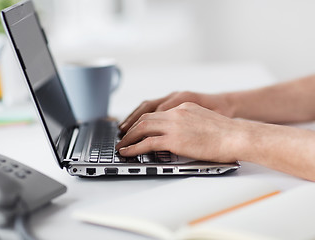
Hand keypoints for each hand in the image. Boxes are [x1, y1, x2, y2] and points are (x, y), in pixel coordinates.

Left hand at [116, 102, 245, 162]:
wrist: (238, 135)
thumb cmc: (228, 133)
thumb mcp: (205, 120)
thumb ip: (190, 123)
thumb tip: (183, 134)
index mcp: (183, 107)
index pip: (156, 111)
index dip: (141, 119)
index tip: (134, 126)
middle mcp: (176, 112)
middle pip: (145, 117)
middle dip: (131, 128)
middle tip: (123, 136)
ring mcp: (174, 125)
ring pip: (142, 128)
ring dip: (129, 137)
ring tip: (122, 146)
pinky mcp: (175, 139)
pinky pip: (148, 143)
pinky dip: (134, 148)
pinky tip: (128, 153)